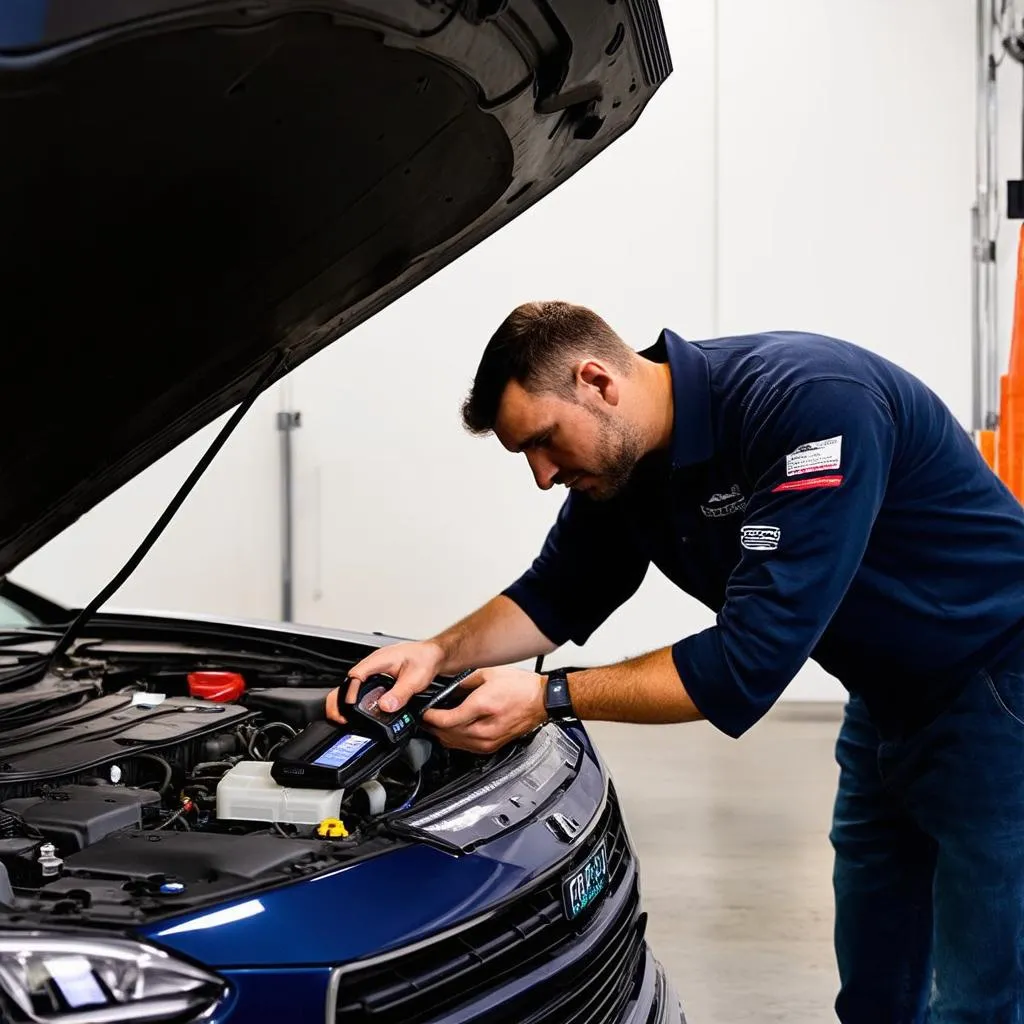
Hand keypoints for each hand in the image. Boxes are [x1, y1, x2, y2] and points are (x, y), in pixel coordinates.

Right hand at [325, 640, 443, 722]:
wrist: (433, 655)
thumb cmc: (425, 659)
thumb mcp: (416, 679)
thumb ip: (401, 693)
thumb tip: (386, 706)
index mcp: (379, 660)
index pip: (356, 675)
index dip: (349, 693)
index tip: (349, 707)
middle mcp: (372, 665)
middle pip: (348, 682)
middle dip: (340, 700)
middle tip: (340, 717)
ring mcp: (373, 671)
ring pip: (353, 686)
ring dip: (347, 701)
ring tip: (346, 718)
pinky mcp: (377, 678)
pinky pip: (361, 689)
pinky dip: (357, 701)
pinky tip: (358, 712)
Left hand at [421, 667, 546, 753]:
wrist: (541, 701)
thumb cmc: (521, 687)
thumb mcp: (488, 674)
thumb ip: (463, 682)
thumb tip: (446, 689)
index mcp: (483, 707)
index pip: (447, 720)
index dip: (430, 717)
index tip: (423, 712)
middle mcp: (485, 729)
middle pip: (447, 735)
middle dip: (432, 727)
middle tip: (424, 718)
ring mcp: (488, 741)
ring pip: (455, 744)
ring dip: (441, 735)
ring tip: (434, 724)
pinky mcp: (492, 746)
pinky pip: (465, 747)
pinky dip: (454, 740)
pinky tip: (450, 731)